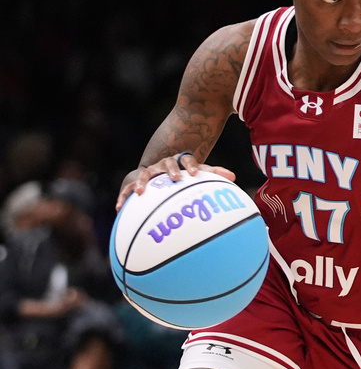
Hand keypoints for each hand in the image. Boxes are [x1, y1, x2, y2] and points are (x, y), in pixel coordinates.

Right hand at [116, 153, 235, 209]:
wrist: (162, 169)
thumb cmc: (185, 173)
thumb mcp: (199, 173)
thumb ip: (215, 174)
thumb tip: (234, 176)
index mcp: (180, 161)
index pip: (188, 160)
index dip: (192, 166)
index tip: (195, 174)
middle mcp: (164, 164)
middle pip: (167, 164)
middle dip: (170, 170)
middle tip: (175, 178)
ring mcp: (149, 172)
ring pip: (144, 175)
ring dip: (141, 182)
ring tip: (140, 192)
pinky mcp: (135, 181)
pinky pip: (127, 189)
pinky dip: (123, 197)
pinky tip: (119, 208)